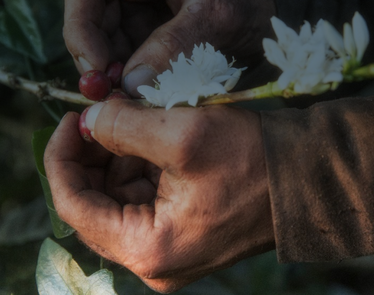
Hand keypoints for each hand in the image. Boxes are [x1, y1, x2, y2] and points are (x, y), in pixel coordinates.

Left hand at [44, 101, 274, 292]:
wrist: (311, 179)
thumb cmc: (255, 160)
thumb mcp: (184, 133)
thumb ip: (123, 126)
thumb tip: (88, 120)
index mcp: (149, 249)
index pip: (73, 206)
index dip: (62, 157)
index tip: (73, 117)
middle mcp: (155, 260)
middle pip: (95, 204)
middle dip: (93, 155)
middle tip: (100, 112)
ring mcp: (170, 249)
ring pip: (119, 199)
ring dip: (119, 157)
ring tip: (136, 119)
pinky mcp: (185, 233)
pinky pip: (146, 200)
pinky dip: (142, 166)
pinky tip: (156, 137)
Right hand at [63, 0, 275, 96]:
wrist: (277, 2)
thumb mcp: (218, 18)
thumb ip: (175, 47)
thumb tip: (130, 86)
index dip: (81, 28)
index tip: (97, 70)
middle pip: (89, 18)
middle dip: (96, 59)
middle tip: (112, 97)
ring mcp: (138, 6)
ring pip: (104, 44)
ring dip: (113, 75)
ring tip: (133, 101)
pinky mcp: (147, 32)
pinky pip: (126, 58)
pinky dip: (131, 80)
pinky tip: (143, 97)